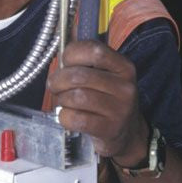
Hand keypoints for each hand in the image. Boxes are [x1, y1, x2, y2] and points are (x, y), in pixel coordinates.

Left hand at [47, 39, 148, 165]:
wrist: (126, 132)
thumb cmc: (106, 98)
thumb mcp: (105, 75)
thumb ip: (84, 62)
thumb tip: (59, 57)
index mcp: (123, 66)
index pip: (94, 50)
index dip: (71, 54)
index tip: (64, 62)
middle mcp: (124, 86)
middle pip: (79, 76)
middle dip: (58, 80)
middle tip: (55, 86)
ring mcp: (119, 109)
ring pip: (76, 97)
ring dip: (61, 99)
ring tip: (62, 101)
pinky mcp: (110, 129)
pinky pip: (76, 119)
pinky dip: (64, 117)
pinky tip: (67, 116)